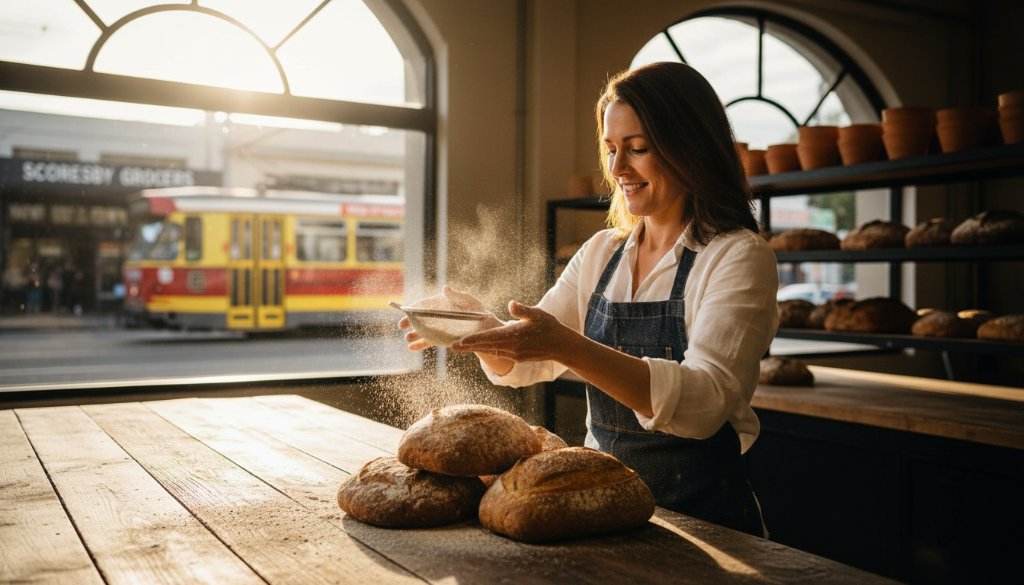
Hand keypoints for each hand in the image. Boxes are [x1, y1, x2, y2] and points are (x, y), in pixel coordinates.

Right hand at [398, 285, 501, 350]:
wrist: (486, 328)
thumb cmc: (477, 311)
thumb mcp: (469, 301)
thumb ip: (457, 296)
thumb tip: (445, 288)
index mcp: (441, 304)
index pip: (424, 305)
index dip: (414, 308)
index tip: (405, 311)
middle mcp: (438, 316)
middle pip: (420, 318)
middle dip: (410, 322)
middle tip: (401, 326)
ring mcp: (439, 328)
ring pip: (423, 331)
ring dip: (414, 335)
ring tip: (407, 339)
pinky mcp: (442, 339)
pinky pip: (429, 342)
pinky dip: (420, 345)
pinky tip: (411, 348)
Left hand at [451, 301, 570, 362]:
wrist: (562, 346)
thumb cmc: (550, 327)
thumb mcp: (537, 315)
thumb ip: (522, 310)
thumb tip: (510, 304)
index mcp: (514, 336)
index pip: (489, 338)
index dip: (473, 340)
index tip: (459, 341)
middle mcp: (512, 348)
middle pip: (486, 346)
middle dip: (469, 346)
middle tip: (452, 347)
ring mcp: (515, 354)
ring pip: (491, 350)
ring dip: (477, 348)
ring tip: (462, 346)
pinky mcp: (518, 357)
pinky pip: (499, 353)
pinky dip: (488, 349)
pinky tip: (481, 347)